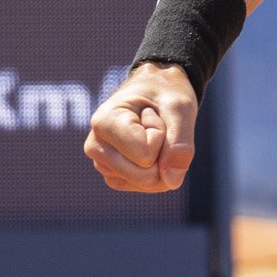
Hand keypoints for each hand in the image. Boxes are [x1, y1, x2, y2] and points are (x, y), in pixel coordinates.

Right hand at [83, 62, 197, 192]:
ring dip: (161, 161)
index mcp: (103, 122)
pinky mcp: (114, 176)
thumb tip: (172, 182)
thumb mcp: (180, 107)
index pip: (146, 154)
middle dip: (163, 152)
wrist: (156, 89)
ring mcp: (103, 164)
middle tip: (155, 125)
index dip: (162, 134)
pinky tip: (150, 148)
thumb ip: (180, 143)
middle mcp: (95, 147)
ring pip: (147, 184)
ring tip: (150, 134)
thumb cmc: (165, 93)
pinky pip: (146, 187)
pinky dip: (158, 171)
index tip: (152, 112)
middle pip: (145, 176)